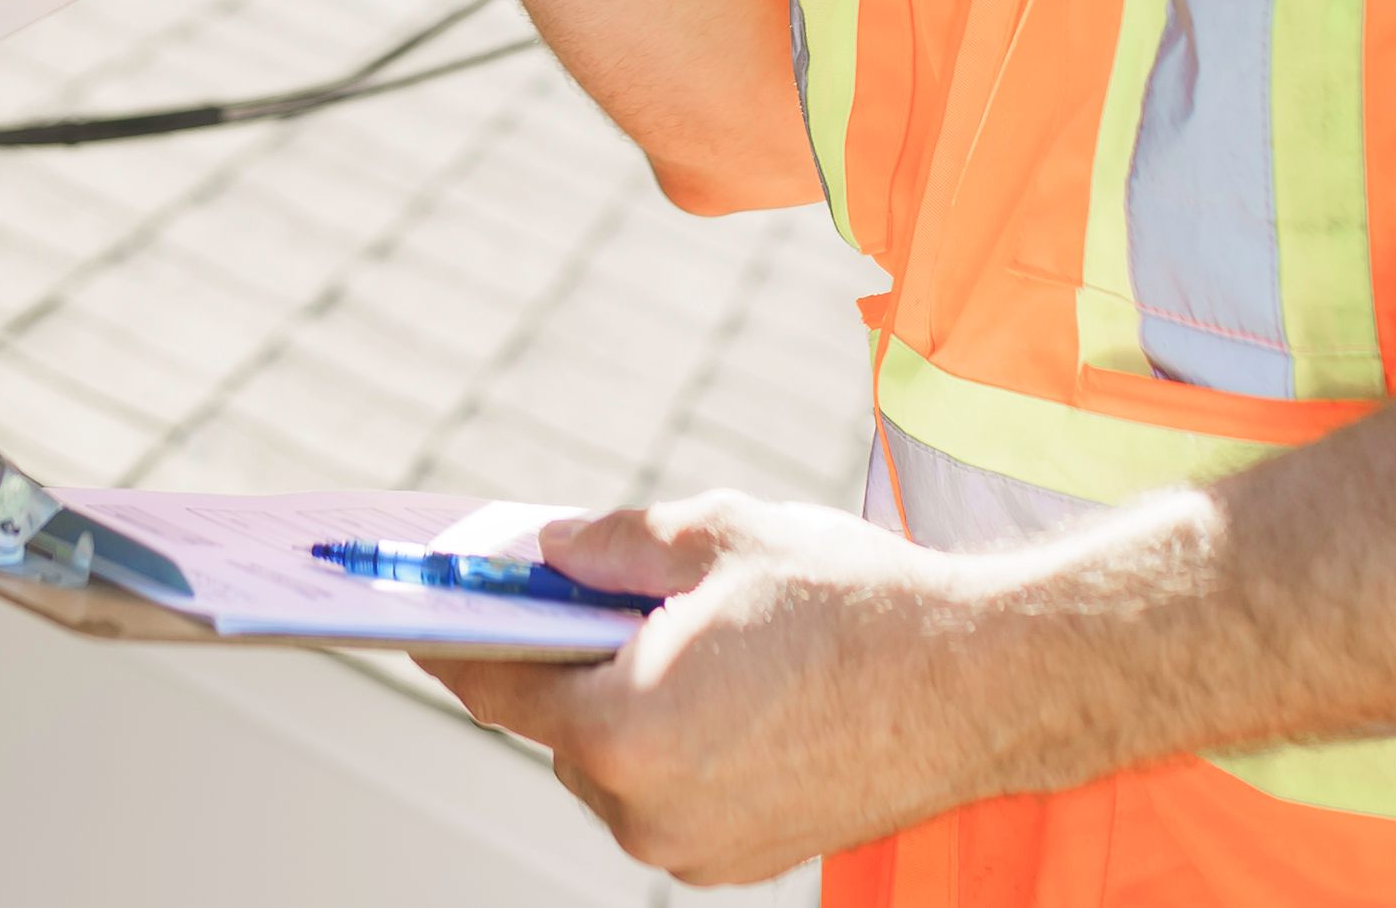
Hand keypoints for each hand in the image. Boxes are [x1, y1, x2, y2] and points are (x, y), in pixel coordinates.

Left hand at [423, 497, 1043, 885]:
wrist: (976, 684)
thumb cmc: (850, 605)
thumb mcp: (715, 536)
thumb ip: (610, 545)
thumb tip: (545, 551)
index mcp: (623, 726)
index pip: (498, 687)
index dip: (455, 644)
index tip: (419, 619)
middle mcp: (645, 807)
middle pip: (560, 728)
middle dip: (569, 662)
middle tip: (590, 596)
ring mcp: (692, 848)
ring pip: (617, 765)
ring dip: (629, 705)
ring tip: (684, 638)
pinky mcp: (739, 859)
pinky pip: (671, 795)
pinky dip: (677, 744)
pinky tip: (725, 690)